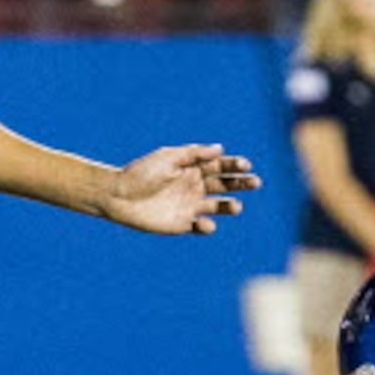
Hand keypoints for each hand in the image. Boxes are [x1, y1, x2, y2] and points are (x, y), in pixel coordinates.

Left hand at [102, 144, 260, 235]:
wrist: (118, 196)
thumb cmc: (141, 173)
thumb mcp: (168, 157)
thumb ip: (193, 154)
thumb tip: (219, 149)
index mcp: (192, 168)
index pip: (220, 166)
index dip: (234, 166)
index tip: (245, 166)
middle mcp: (195, 186)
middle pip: (225, 185)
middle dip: (241, 184)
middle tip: (255, 183)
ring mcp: (190, 206)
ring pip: (218, 207)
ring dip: (229, 206)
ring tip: (236, 207)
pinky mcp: (182, 224)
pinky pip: (201, 226)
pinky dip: (207, 225)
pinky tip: (204, 222)